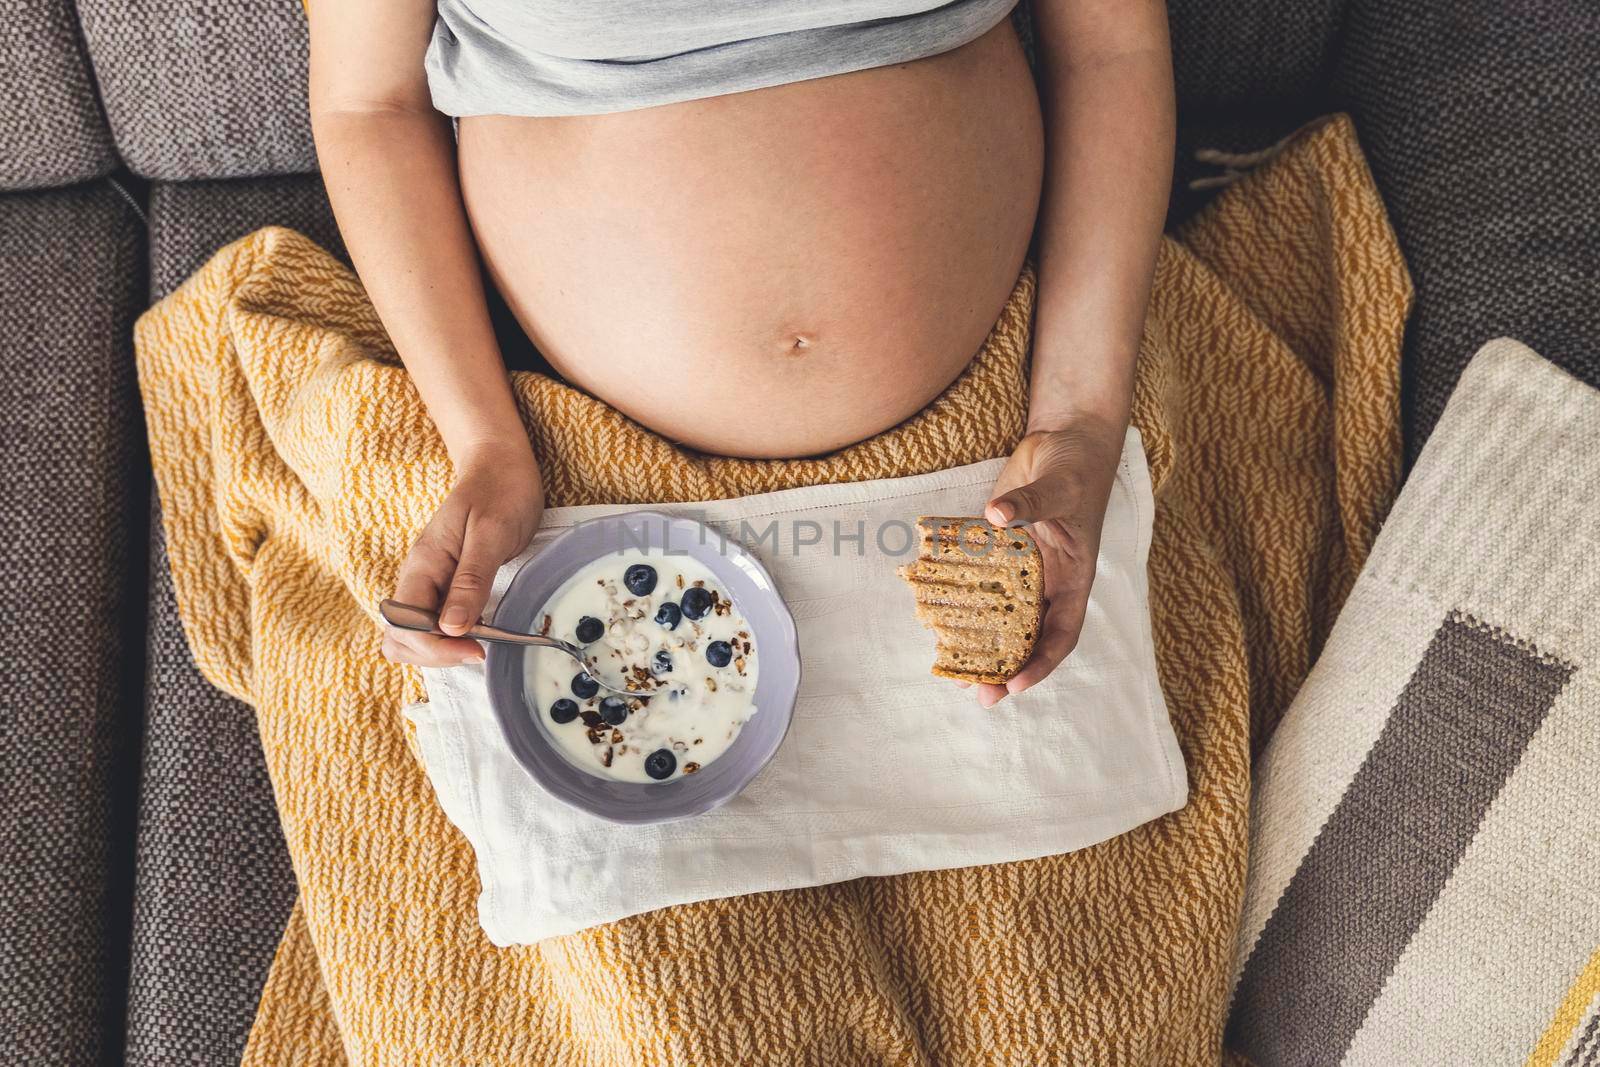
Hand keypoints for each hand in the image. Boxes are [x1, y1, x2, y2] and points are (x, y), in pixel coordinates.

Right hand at [382, 441, 543, 666]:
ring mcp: (430, 583)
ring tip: (480, 643)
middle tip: (479, 649)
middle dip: (433, 655)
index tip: (477, 648)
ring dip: (439, 650)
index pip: (405, 626)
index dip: (436, 647)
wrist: (499, 464)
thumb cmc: (499, 491)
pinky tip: (479, 632)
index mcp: (422, 564)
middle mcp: (418, 577)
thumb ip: (471, 580)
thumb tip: (452, 628)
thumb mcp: (491, 534)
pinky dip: (449, 638)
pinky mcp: (445, 585)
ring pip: (412, 636)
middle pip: (400, 638)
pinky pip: (433, 624)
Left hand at [974, 417, 1123, 707]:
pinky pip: (979, 581)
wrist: (1065, 438)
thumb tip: (998, 515)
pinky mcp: (996, 550)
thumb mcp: (1060, 486)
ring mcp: (1021, 568)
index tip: (1013, 684)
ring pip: (1000, 614)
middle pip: (1026, 635)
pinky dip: (962, 599)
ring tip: (953, 669)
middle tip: (976, 693)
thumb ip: (1030, 503)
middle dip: (1003, 665)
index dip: (1039, 663)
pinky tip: (935, 615)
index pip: (1060, 634)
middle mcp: (1048, 582)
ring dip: (980, 641)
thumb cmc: (1076, 466)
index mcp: (1073, 579)